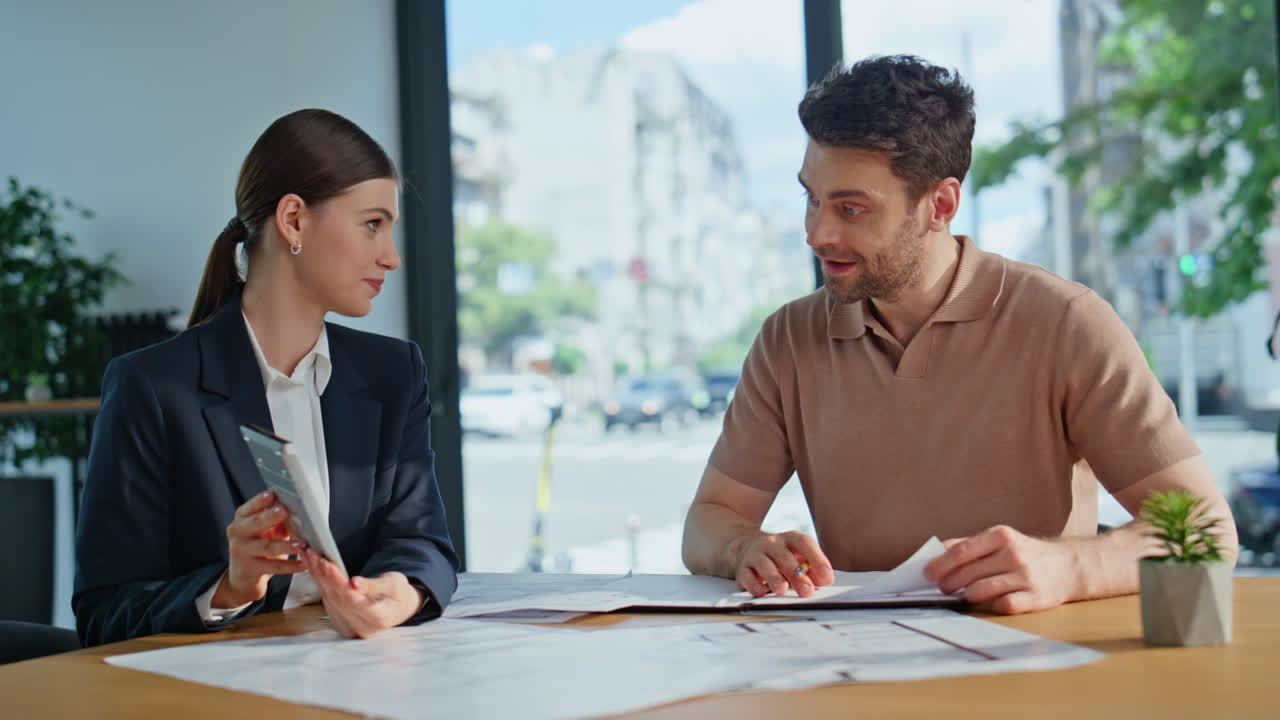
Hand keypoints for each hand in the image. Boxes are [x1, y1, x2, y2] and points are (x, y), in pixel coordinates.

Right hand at [211, 491, 305, 607]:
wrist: (243, 575)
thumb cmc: (259, 545)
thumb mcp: (266, 529)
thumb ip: (278, 520)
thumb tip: (300, 509)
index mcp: (242, 518)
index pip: (250, 507)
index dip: (260, 500)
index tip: (272, 494)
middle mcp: (238, 532)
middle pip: (256, 523)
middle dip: (270, 517)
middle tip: (284, 511)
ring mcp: (241, 551)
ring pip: (267, 547)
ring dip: (286, 546)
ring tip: (302, 544)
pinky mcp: (249, 569)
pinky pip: (273, 567)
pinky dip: (291, 566)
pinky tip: (304, 564)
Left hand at [301, 549, 425, 638]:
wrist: (398, 607)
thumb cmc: (398, 594)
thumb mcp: (394, 584)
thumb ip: (374, 585)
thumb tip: (355, 584)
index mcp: (378, 619)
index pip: (353, 600)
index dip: (339, 583)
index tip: (329, 565)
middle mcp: (361, 627)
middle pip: (337, 599)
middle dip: (324, 575)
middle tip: (315, 555)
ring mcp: (348, 626)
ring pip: (328, 599)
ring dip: (317, 576)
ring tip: (311, 556)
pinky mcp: (339, 620)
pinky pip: (326, 599)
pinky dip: (319, 581)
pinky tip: (313, 567)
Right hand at [731, 530, 833, 597]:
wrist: (747, 549)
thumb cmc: (781, 558)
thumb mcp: (798, 558)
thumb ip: (813, 569)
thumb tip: (825, 580)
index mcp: (790, 539)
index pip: (804, 543)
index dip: (816, 559)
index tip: (826, 578)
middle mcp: (772, 543)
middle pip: (785, 557)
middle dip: (796, 575)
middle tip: (807, 591)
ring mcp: (755, 554)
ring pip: (764, 564)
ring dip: (774, 577)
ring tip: (782, 589)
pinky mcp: (742, 568)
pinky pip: (746, 576)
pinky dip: (753, 585)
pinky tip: (761, 592)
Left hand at [923, 525, 1080, 614]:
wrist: (1069, 566)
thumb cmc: (1026, 553)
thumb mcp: (1000, 539)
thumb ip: (969, 544)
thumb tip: (935, 552)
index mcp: (1001, 536)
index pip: (961, 551)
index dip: (940, 564)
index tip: (926, 574)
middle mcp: (1013, 554)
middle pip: (968, 573)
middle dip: (948, 583)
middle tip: (940, 588)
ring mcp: (1025, 577)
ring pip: (981, 590)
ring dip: (965, 596)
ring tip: (960, 596)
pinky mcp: (1035, 598)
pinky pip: (1003, 605)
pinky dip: (990, 606)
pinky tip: (987, 603)